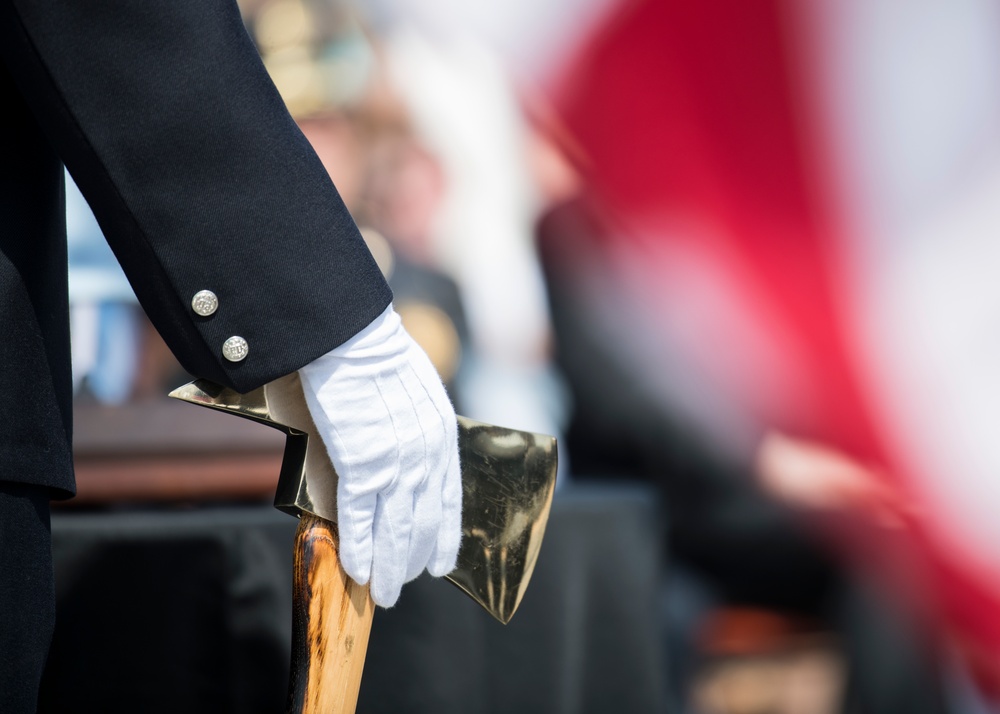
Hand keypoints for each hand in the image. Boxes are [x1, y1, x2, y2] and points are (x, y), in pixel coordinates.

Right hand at [298, 306, 461, 605]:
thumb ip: (412, 426)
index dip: (443, 535)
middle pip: (423, 521)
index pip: (449, 498)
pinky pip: (361, 518)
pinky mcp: (362, 463)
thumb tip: (399, 453)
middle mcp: (426, 454)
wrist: (350, 333)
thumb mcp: (413, 390)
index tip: (439, 563)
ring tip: (381, 593)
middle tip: (399, 585)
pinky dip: (359, 547)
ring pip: (395, 529)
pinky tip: (355, 569)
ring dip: (387, 566)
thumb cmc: (372, 353)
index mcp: (440, 434)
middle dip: (411, 559)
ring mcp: (396, 461)